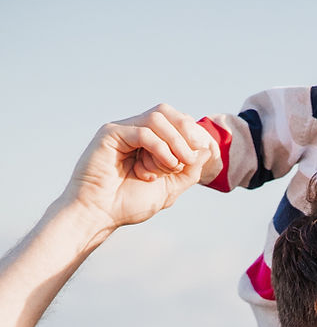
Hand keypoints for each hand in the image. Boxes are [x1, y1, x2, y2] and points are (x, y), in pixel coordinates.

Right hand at [64, 104, 219, 233]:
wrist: (99, 214)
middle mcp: (134, 131)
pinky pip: (143, 131)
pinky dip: (159, 148)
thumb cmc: (128, 204)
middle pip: (166, 112)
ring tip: (174, 166)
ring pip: (157, 118)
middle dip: (186, 131)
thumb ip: (189, 170)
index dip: (192, 134)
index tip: (199, 156)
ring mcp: (122, 130)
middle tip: (191, 156)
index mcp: (148, 141)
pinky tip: (159, 169)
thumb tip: (207, 148)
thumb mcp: (169, 188)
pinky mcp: (110, 134)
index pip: (175, 121)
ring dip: (173, 142)